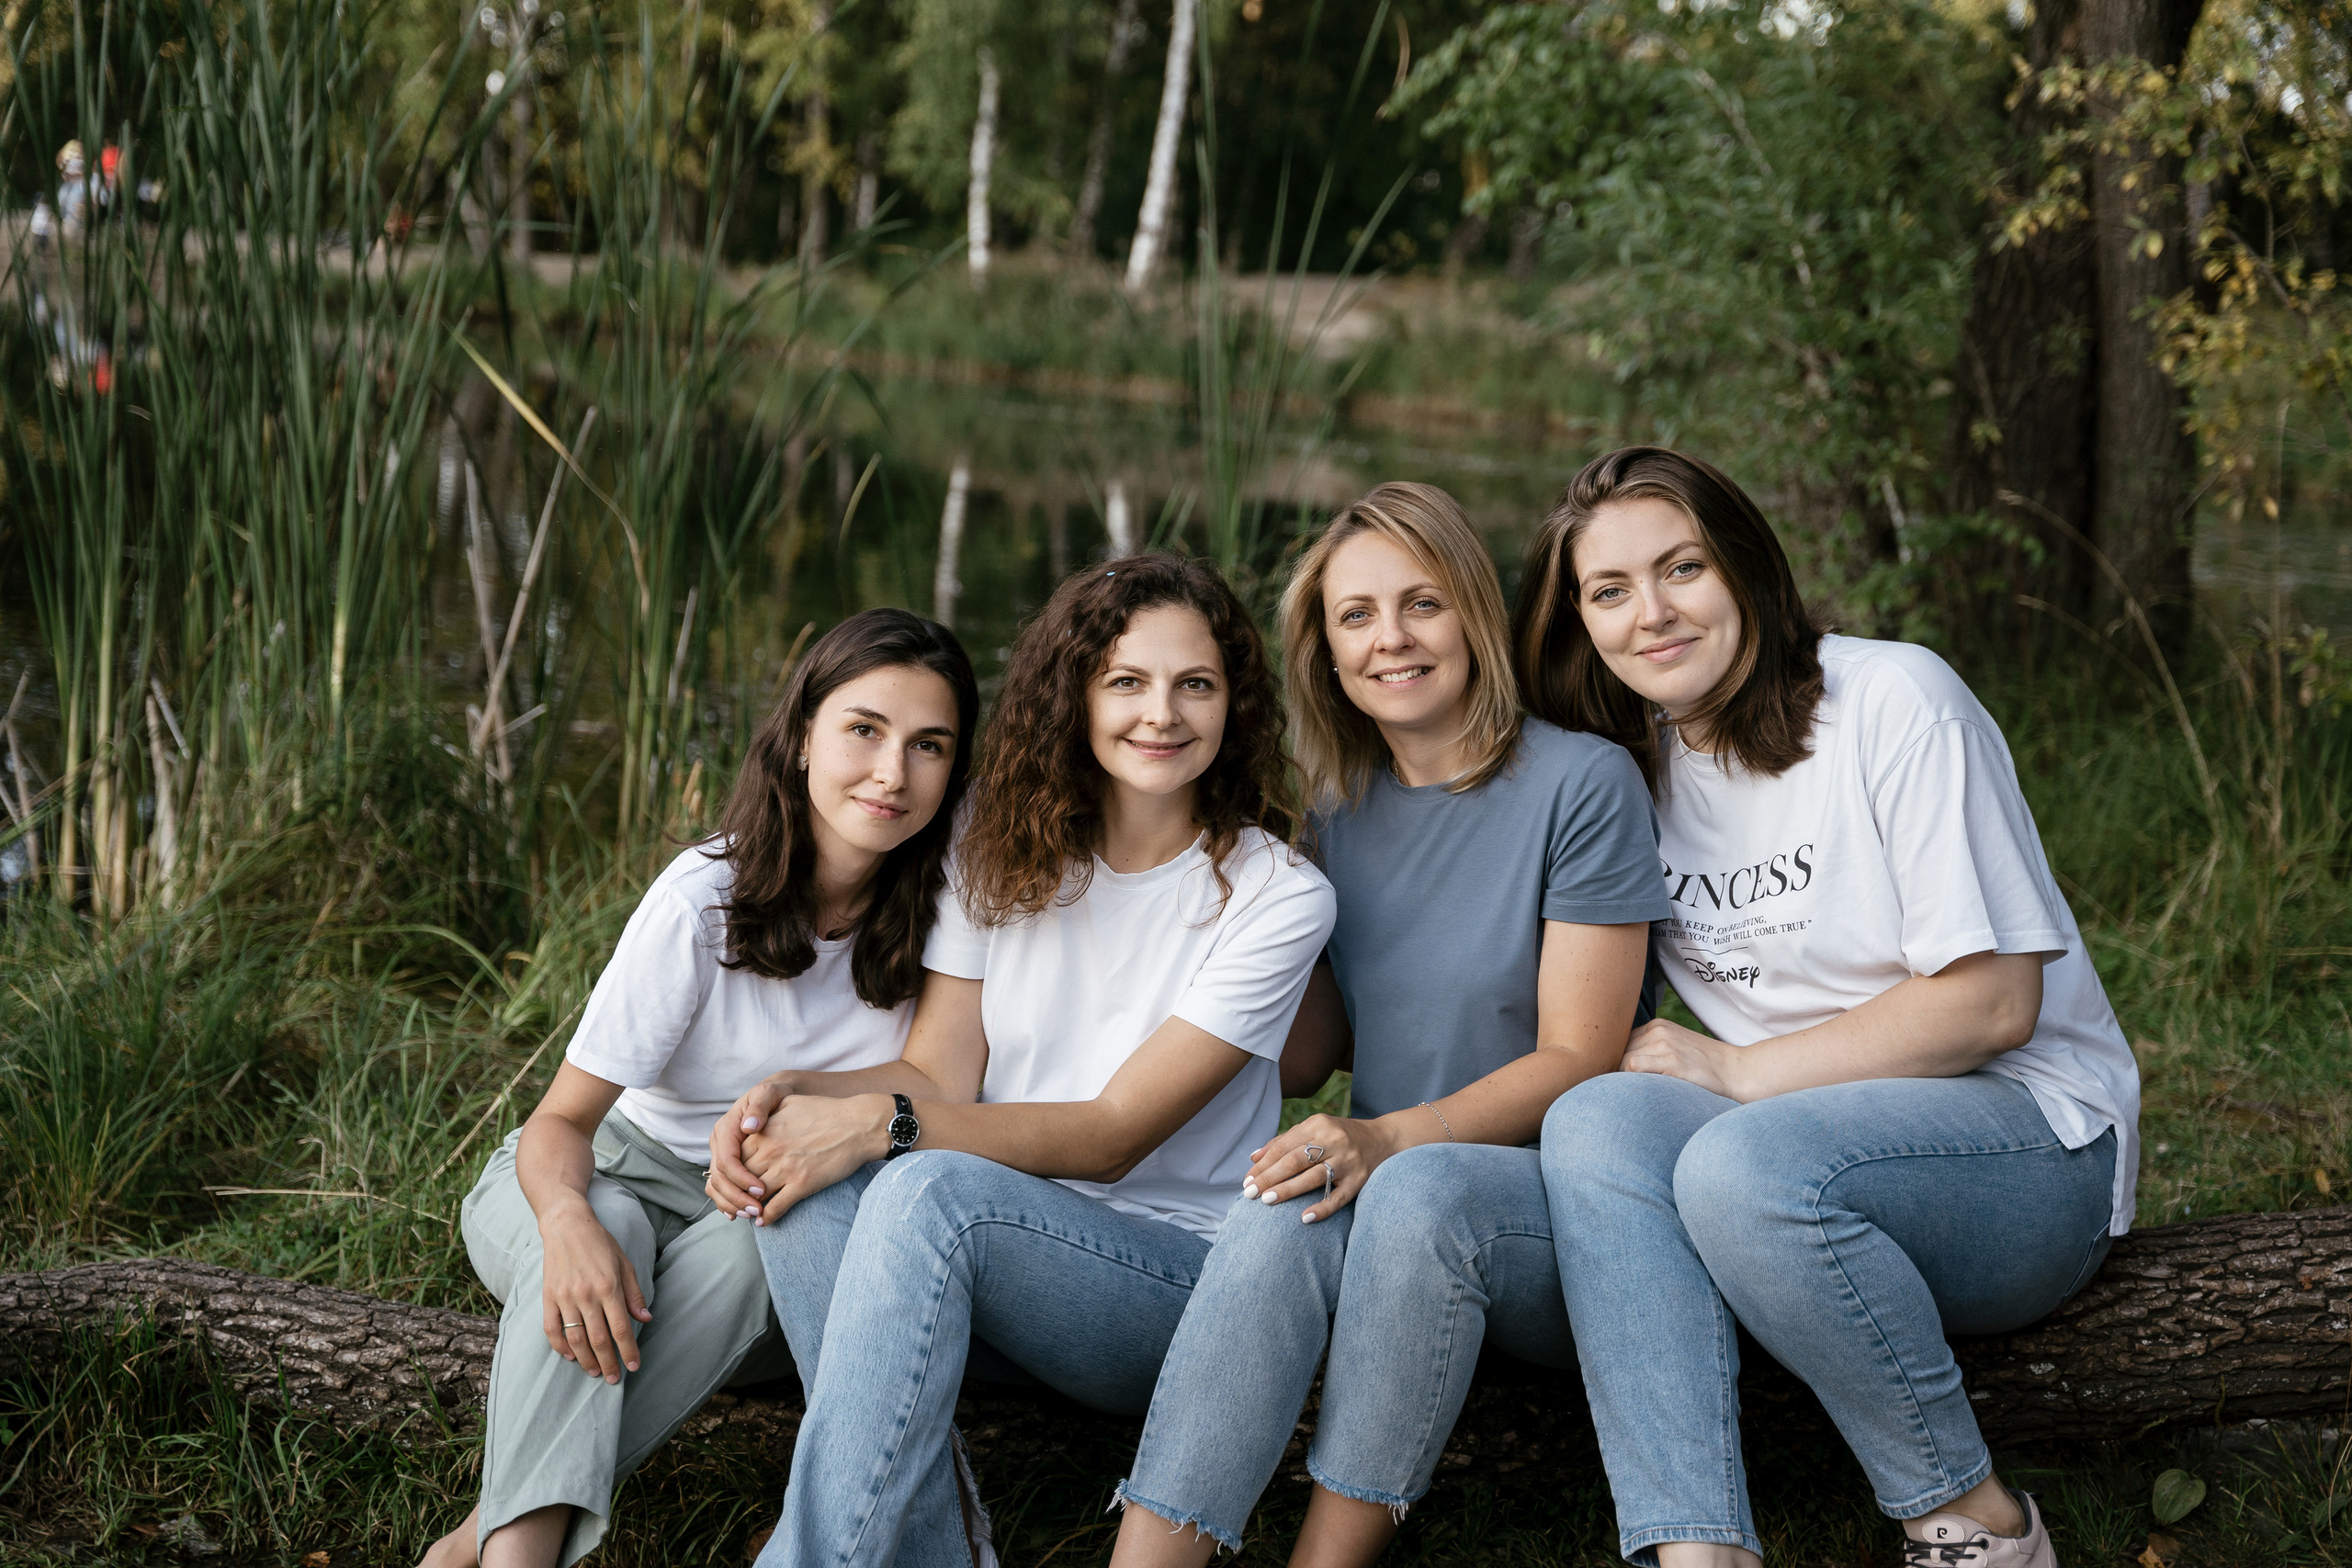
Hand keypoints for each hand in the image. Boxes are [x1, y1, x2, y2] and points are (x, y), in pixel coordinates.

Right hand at [538, 1202, 650, 1382]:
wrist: (567, 1225)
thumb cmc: (601, 1243)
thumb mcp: (624, 1263)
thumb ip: (634, 1293)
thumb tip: (645, 1319)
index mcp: (608, 1286)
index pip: (621, 1328)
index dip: (628, 1351)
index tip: (634, 1366)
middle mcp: (586, 1294)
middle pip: (598, 1339)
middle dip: (609, 1363)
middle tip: (614, 1379)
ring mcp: (564, 1297)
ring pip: (575, 1338)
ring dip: (586, 1360)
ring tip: (595, 1372)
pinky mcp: (548, 1297)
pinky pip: (552, 1329)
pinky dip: (560, 1346)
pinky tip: (571, 1356)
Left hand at [704, 1092, 888, 1225]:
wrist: (859, 1125)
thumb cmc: (826, 1112)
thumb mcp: (788, 1104)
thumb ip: (765, 1115)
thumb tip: (749, 1125)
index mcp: (763, 1132)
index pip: (734, 1158)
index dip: (731, 1172)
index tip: (734, 1179)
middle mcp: (769, 1150)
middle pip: (740, 1179)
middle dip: (736, 1193)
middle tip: (736, 1201)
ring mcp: (785, 1168)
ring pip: (754, 1196)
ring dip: (748, 1207)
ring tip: (747, 1213)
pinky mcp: (803, 1183)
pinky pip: (776, 1207)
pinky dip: (767, 1217)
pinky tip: (763, 1221)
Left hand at [1241, 1113, 1398, 1223]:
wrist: (1384, 1139)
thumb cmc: (1340, 1135)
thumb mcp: (1315, 1129)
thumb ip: (1285, 1141)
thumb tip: (1253, 1157)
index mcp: (1318, 1124)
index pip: (1284, 1146)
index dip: (1263, 1164)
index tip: (1246, 1180)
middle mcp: (1334, 1140)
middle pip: (1295, 1160)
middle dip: (1269, 1177)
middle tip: (1249, 1193)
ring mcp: (1348, 1161)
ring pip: (1314, 1177)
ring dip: (1288, 1189)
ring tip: (1266, 1200)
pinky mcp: (1360, 1180)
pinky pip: (1339, 1197)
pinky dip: (1322, 1208)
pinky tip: (1304, 1218)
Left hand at [1621, 1018, 1748, 1099]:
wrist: (1735, 1071)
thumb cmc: (1704, 1065)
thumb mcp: (1675, 1047)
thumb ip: (1651, 1050)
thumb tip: (1621, 1067)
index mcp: (1657, 1026)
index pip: (1620, 1041)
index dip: (1612, 1061)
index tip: (1611, 1078)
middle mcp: (1658, 1031)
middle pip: (1618, 1051)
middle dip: (1613, 1070)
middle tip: (1612, 1090)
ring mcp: (1664, 1044)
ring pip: (1623, 1059)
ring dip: (1619, 1078)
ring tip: (1623, 1094)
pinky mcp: (1671, 1060)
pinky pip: (1634, 1066)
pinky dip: (1628, 1079)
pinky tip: (1634, 1092)